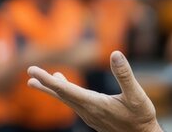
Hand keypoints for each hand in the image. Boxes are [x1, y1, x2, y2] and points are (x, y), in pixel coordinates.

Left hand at [27, 51, 160, 131]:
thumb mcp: (137, 95)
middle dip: (44, 84)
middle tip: (29, 73)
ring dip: (51, 89)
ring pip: (66, 100)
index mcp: (94, 104)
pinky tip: (63, 86)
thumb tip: (115, 54)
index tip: (32, 70)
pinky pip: (73, 103)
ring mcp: (89, 115)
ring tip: (36, 82)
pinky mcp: (93, 117)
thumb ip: (125, 75)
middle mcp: (88, 111)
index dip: (47, 80)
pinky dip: (64, 93)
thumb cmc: (141, 117)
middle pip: (61, 95)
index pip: (65, 90)